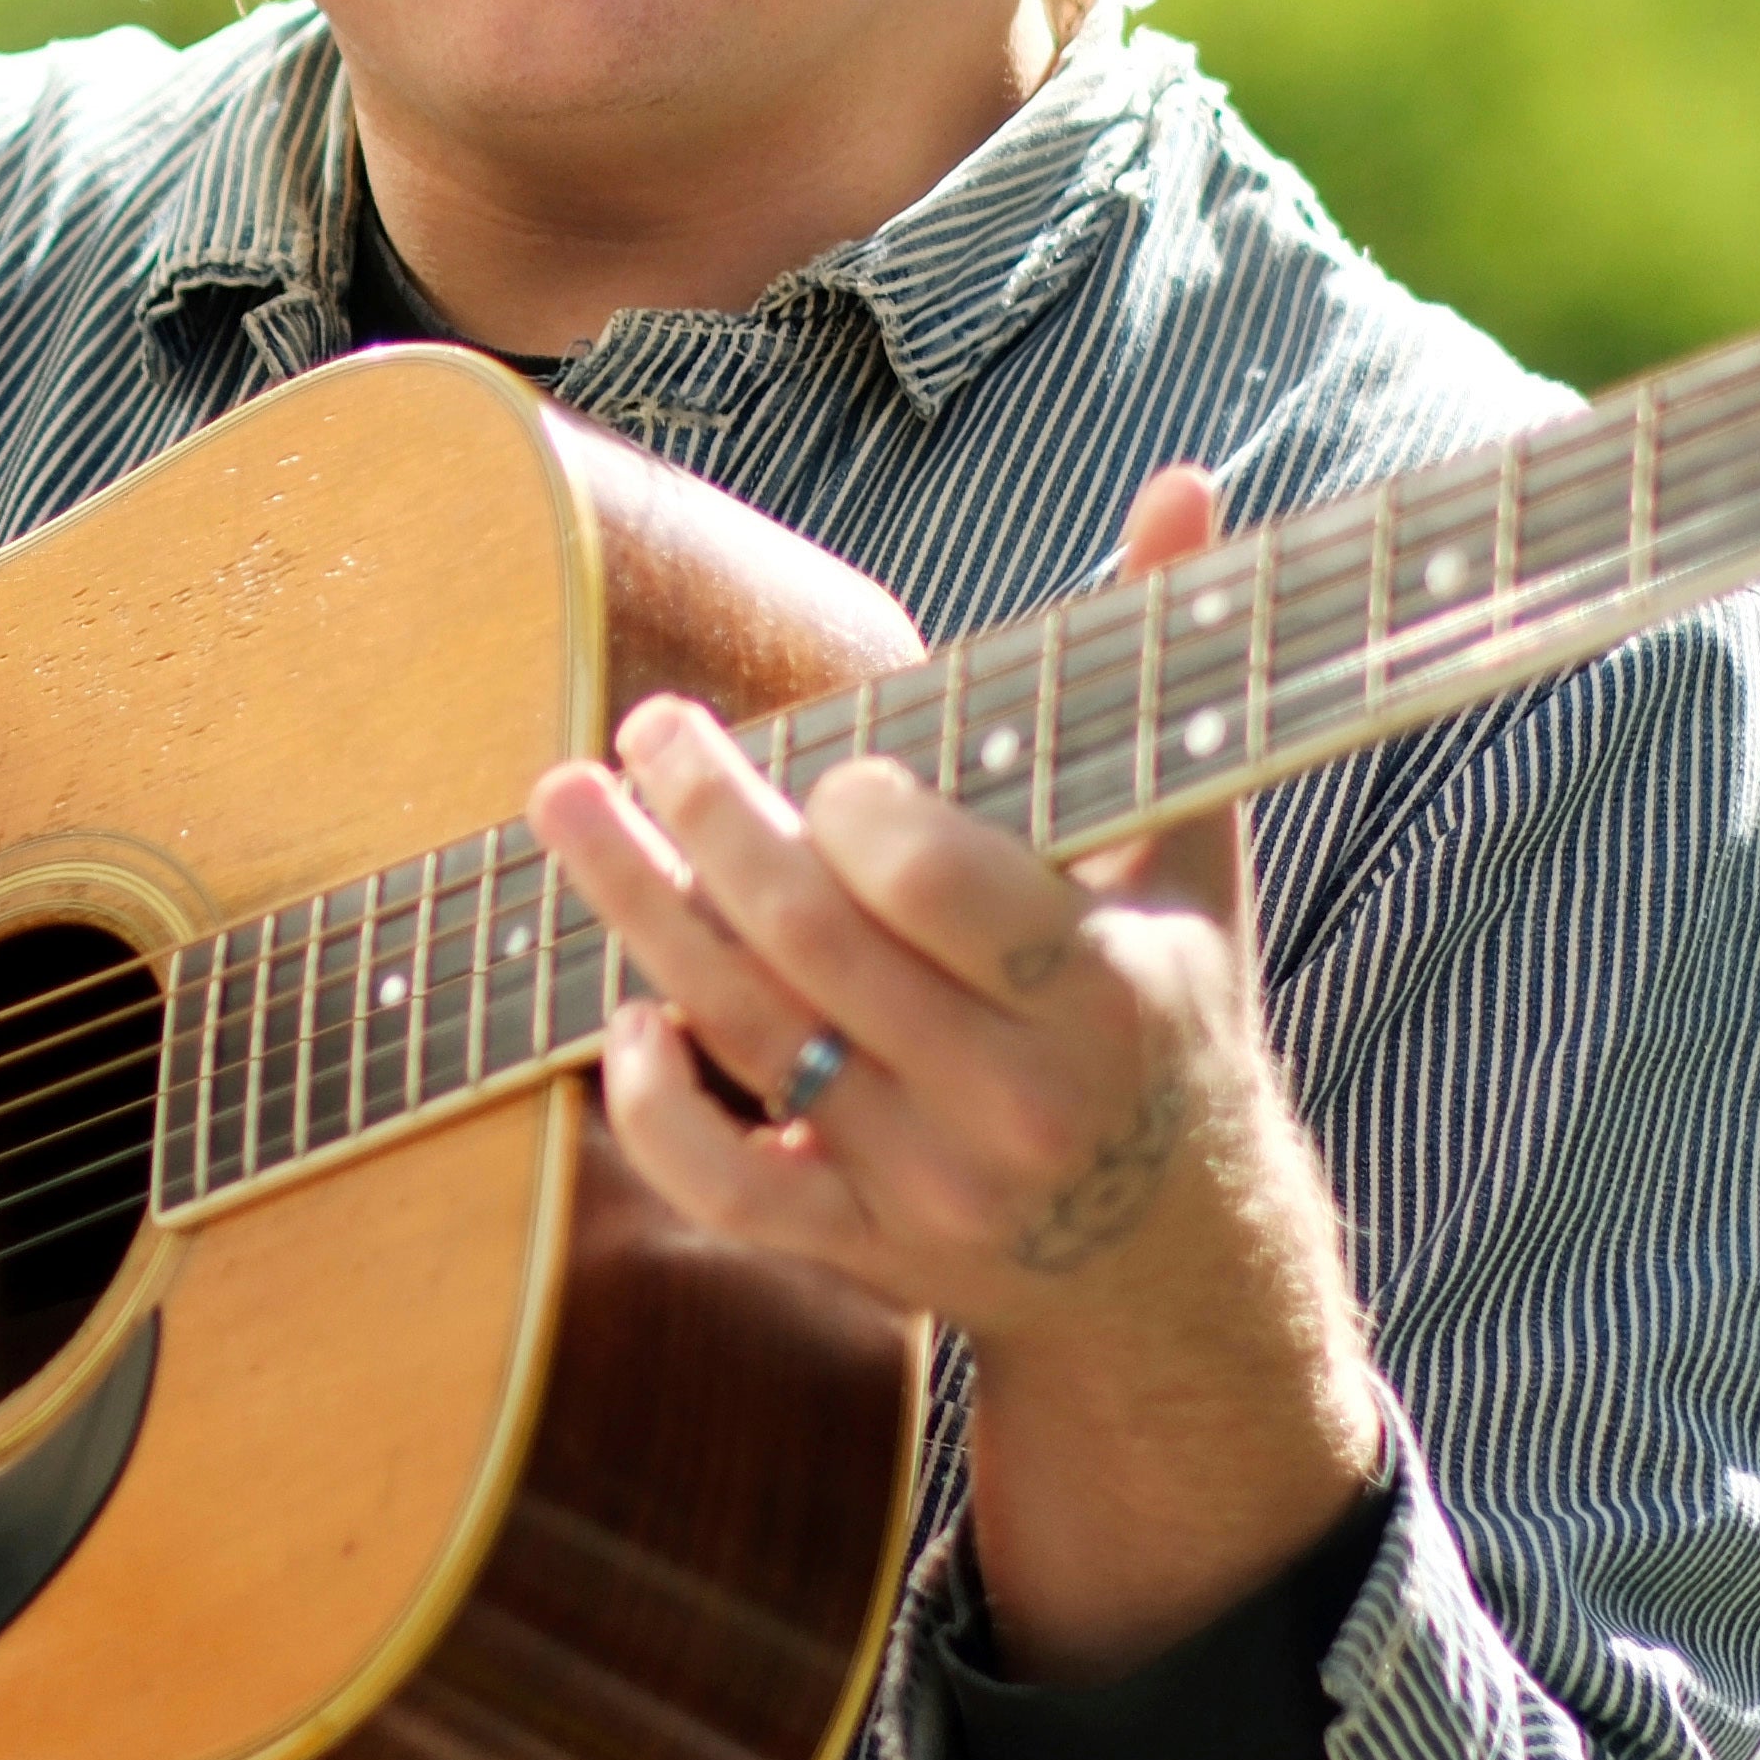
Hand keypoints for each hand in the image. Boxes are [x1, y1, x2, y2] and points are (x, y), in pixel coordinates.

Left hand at [519, 463, 1386, 1682]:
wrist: (1178, 1270)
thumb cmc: (1173, 1017)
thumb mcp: (1192, 855)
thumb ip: (1165, 672)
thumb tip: (1179, 489)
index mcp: (1106, 994)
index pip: (944, 887)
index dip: (862, 814)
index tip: (832, 761)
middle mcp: (1013, 1101)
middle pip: (813, 943)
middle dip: (709, 818)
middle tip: (648, 728)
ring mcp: (928, 1187)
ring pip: (749, 1037)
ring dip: (639, 909)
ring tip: (567, 805)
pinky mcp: (859, 1254)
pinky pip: (725, 1188)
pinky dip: (656, 1105)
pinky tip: (625, 1014)